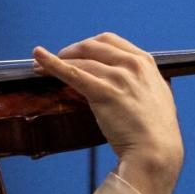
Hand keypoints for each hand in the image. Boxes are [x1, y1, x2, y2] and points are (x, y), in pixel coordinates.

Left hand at [32, 32, 183, 193]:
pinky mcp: (104, 93)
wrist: (156, 151)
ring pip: (80, 60)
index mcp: (145, 62)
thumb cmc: (155, 131)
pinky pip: (72, 73)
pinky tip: (38, 59)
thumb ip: (141, 82)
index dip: (88, 45)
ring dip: (58, 60)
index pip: (110, 41)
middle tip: (58, 60)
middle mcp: (132, 65)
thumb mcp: (156, 96)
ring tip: (41, 67)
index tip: (77, 52)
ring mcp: (118, 78)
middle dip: (71, 50)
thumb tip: (126, 81)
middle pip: (92, 45)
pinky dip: (51, 64)